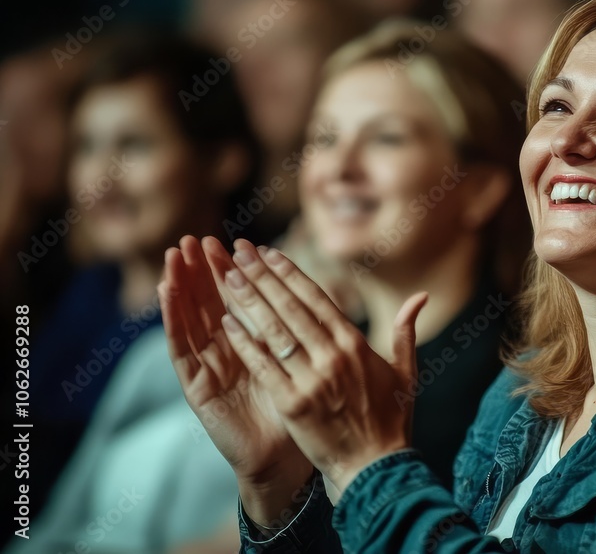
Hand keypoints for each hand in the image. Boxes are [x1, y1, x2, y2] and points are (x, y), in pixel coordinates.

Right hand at [159, 236, 312, 524]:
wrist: (285, 459)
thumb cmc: (302, 412)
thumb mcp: (308, 365)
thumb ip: (310, 332)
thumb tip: (324, 297)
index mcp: (256, 343)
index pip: (245, 300)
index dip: (241, 271)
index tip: (239, 241)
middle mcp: (229, 351)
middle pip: (213, 303)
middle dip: (206, 270)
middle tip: (199, 238)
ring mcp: (210, 367)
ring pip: (191, 318)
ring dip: (182, 285)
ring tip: (176, 255)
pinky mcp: (197, 387)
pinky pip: (181, 349)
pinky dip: (173, 320)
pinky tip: (168, 293)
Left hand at [218, 237, 426, 490]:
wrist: (376, 470)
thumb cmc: (392, 421)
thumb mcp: (406, 371)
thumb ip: (406, 330)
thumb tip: (421, 296)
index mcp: (356, 344)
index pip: (317, 299)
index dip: (290, 274)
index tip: (269, 254)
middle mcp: (333, 357)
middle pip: (290, 308)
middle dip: (262, 277)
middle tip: (239, 253)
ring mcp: (311, 380)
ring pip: (274, 332)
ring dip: (248, 302)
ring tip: (226, 277)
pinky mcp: (293, 404)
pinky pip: (264, 367)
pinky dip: (245, 343)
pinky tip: (227, 323)